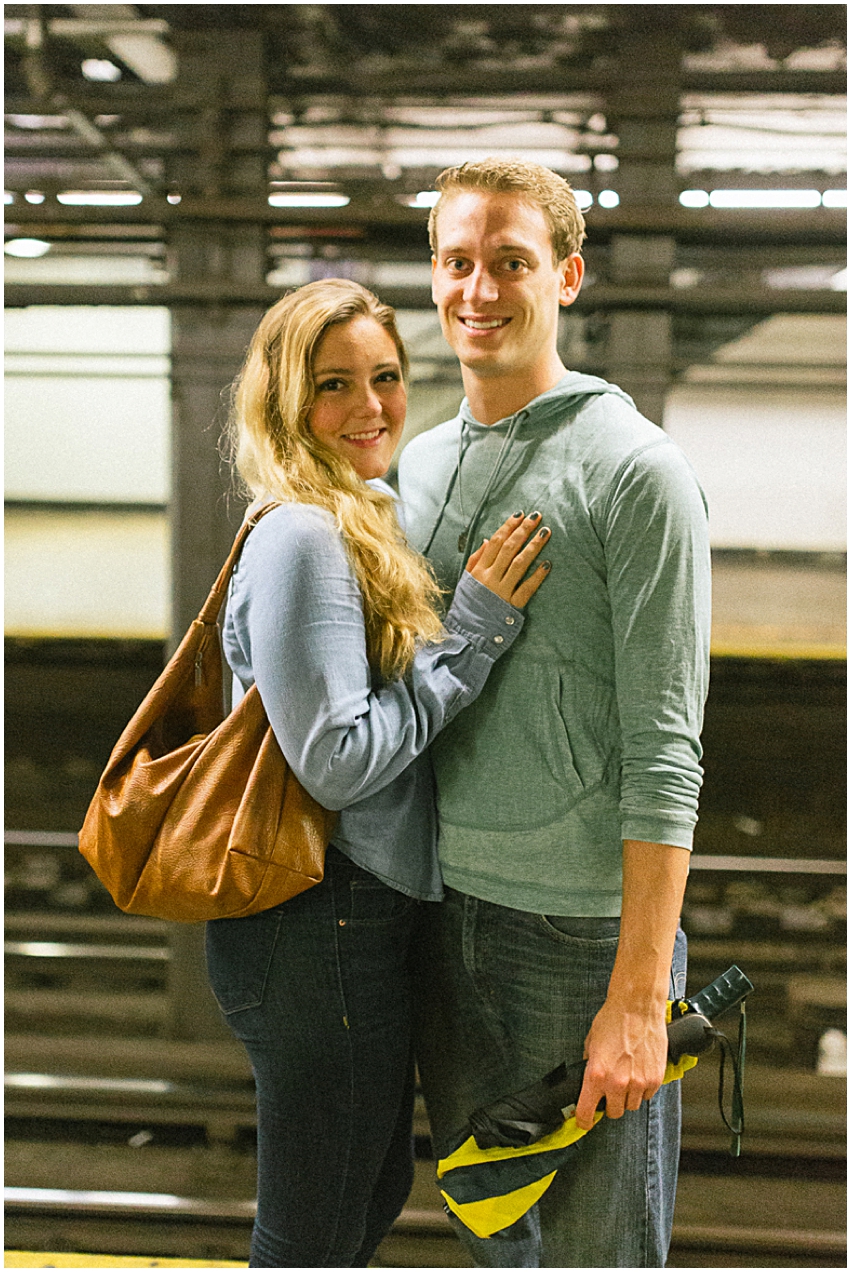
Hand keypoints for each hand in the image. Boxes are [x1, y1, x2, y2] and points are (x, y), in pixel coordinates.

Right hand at [465, 512, 550, 607]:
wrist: (468, 632)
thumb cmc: (469, 603)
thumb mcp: (467, 579)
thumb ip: (476, 559)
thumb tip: (486, 540)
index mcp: (479, 570)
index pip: (495, 542)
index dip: (508, 526)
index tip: (520, 514)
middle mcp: (490, 578)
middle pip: (509, 549)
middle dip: (523, 531)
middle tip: (537, 517)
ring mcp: (502, 592)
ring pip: (519, 564)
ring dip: (533, 547)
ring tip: (545, 533)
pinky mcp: (512, 606)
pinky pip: (527, 589)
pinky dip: (537, 576)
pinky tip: (548, 564)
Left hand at [574, 999, 667, 1129]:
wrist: (637, 1007)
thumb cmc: (614, 1019)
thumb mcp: (591, 1042)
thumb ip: (590, 1065)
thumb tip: (588, 1080)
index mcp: (596, 1075)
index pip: (586, 1114)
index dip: (584, 1120)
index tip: (585, 1121)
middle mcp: (617, 1083)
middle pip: (613, 1113)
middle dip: (609, 1104)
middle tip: (610, 1090)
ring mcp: (638, 1083)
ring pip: (631, 1106)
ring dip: (627, 1097)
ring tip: (627, 1076)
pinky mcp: (655, 1079)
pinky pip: (647, 1096)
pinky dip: (643, 1089)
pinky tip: (639, 1072)